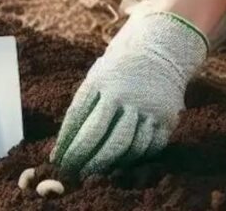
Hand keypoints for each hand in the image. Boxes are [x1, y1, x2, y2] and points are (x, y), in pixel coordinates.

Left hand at [51, 12, 207, 177]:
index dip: (69, 145)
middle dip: (88, 161)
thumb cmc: (116, 71)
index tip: (58, 161)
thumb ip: (81, 108)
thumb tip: (62, 147)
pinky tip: (120, 163)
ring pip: (129, 148)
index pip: (82, 121)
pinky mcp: (167, 118)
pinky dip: (134, 159)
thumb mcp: (95, 80)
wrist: (158, 52)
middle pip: (107, 140)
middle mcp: (129, 97)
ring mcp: (151, 108)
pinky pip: (150, 148)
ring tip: (95, 171)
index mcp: (105, 84)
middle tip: (75, 174)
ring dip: (110, 165)